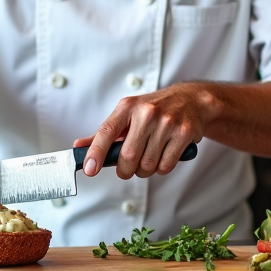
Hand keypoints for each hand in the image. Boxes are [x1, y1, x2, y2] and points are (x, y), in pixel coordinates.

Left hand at [74, 82, 220, 179]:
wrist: (191, 100)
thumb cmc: (154, 110)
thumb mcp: (127, 114)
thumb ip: (104, 133)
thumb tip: (79, 146)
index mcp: (128, 107)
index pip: (106, 131)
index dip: (96, 152)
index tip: (89, 169)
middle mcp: (147, 112)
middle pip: (128, 156)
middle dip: (125, 170)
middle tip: (128, 169)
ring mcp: (167, 122)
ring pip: (148, 165)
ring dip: (145, 170)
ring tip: (148, 159)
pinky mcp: (184, 133)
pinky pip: (166, 165)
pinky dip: (162, 168)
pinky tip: (164, 156)